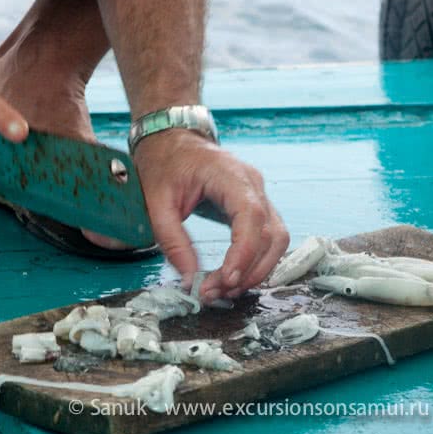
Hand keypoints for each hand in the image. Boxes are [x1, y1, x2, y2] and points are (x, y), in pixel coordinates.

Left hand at [132, 130, 288, 300]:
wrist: (170, 140)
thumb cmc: (163, 164)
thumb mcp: (156, 202)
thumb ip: (172, 241)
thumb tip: (189, 280)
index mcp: (228, 174)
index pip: (251, 216)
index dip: (244, 252)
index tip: (227, 280)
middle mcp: (252, 183)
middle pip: (271, 234)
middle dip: (249, 270)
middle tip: (216, 293)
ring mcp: (258, 194)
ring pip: (276, 239)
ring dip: (256, 270)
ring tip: (224, 290)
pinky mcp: (255, 205)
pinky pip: (267, 237)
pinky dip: (255, 261)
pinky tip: (233, 277)